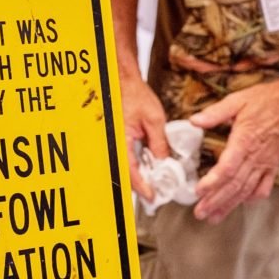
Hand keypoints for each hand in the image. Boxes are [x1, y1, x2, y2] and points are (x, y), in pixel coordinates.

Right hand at [119, 69, 169, 201]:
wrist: (123, 82)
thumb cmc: (134, 95)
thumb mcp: (154, 120)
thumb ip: (159, 143)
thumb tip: (164, 163)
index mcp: (120, 142)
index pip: (131, 172)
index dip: (143, 187)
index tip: (153, 196)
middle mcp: (114, 146)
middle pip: (127, 175)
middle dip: (143, 186)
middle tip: (158, 193)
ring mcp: (115, 144)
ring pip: (126, 169)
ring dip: (140, 177)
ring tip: (156, 182)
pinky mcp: (118, 142)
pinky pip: (126, 160)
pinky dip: (137, 167)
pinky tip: (149, 167)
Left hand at [189, 80, 278, 223]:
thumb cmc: (266, 100)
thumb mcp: (238, 100)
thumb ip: (216, 112)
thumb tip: (194, 120)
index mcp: (245, 140)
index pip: (227, 168)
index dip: (213, 182)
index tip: (199, 191)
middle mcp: (256, 156)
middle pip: (234, 185)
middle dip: (216, 201)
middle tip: (201, 213)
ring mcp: (266, 163)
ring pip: (247, 189)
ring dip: (230, 205)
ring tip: (215, 217)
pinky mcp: (274, 165)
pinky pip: (264, 186)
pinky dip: (253, 197)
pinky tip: (243, 203)